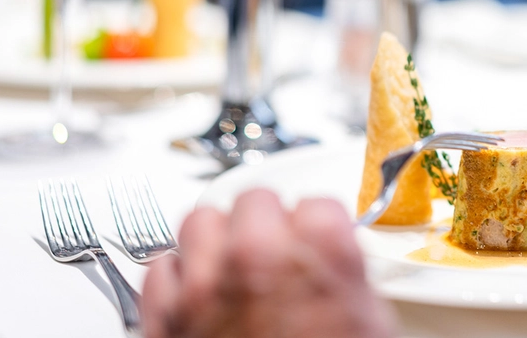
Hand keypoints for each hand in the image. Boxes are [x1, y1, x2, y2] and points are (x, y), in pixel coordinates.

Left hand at [141, 189, 396, 337]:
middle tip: (279, 248)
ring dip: (218, 238)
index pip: (316, 203)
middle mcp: (256, 259)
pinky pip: (160, 268)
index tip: (318, 237)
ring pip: (199, 220)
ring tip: (234, 263)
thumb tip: (335, 265)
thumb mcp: (366, 326)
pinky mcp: (162, 318)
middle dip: (268, 222)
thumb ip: (345, 278)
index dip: (319, 225)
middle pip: (254, 200)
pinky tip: (199, 292)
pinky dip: (178, 276)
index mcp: (317, 255)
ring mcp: (203, 287)